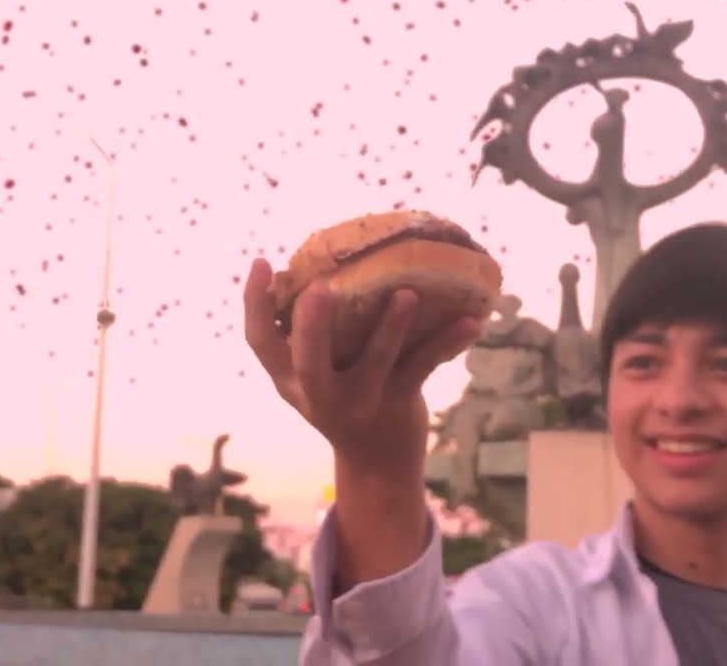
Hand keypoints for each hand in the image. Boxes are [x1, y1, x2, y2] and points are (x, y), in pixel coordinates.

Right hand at [243, 258, 480, 469]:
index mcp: (290, 379)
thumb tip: (318, 262)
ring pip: (376, 361)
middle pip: (310, 362)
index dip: (256, 304)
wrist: (377, 464)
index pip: (261, 342)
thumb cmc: (341, 397)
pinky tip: (471, 322)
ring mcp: (362, 400)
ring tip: (407, 294)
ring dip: (392, 327)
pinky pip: (424, 366)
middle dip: (313, 328)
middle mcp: (320, 393)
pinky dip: (447, 343)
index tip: (262, 263)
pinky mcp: (400, 403)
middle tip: (320, 291)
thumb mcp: (313, 374)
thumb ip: (309, 334)